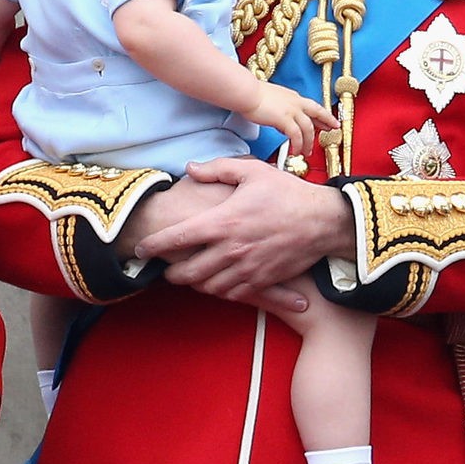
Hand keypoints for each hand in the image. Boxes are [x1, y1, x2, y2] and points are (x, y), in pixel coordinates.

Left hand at [133, 156, 354, 303]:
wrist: (324, 221)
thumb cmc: (288, 193)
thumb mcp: (252, 171)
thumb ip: (217, 169)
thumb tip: (189, 169)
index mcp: (223, 222)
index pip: (176, 239)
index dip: (152, 246)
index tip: (140, 249)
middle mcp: (230, 250)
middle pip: (187, 273)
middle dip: (171, 273)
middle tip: (166, 269)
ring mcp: (246, 268)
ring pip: (208, 287)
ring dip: (195, 284)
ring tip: (190, 276)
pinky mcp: (262, 280)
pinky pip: (232, 295)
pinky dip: (220, 291)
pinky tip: (217, 282)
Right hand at [251, 82, 337, 156]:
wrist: (246, 93)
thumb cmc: (252, 95)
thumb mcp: (272, 99)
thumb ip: (280, 109)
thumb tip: (281, 121)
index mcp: (293, 97)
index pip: (312, 106)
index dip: (322, 114)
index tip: (328, 120)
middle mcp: (295, 102)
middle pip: (318, 112)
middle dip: (328, 121)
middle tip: (333, 129)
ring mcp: (292, 110)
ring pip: (308, 129)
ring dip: (308, 142)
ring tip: (306, 152)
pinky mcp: (285, 119)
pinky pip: (296, 136)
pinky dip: (298, 145)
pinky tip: (296, 152)